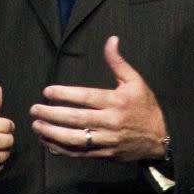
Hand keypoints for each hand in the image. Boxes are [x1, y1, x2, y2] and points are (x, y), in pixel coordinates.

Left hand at [30, 36, 167, 160]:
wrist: (159, 138)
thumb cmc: (145, 107)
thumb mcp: (135, 81)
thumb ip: (118, 62)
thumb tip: (111, 40)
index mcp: (116, 102)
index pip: (86, 97)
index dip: (64, 94)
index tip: (47, 91)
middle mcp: (110, 121)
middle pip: (76, 118)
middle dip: (52, 114)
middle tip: (34, 110)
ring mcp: (106, 140)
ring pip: (75, 138)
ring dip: (52, 133)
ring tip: (36, 126)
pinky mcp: (104, 154)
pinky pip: (79, 153)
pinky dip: (62, 149)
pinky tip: (48, 142)